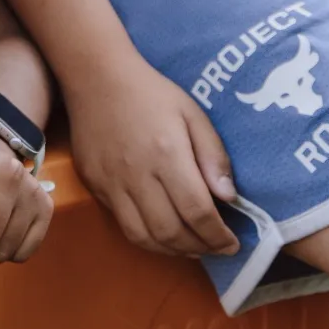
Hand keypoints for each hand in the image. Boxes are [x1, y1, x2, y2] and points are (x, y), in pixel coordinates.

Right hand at [67, 59, 238, 257]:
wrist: (96, 78)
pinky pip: (123, 224)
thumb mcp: (193, 114)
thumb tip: (228, 197)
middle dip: (200, 248)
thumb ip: (213, 156)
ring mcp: (112, 183)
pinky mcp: (95, 186)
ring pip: (143, 237)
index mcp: (167, 154)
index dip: (218, 236)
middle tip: (217, 247)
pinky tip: (164, 234)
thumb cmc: (151, 93)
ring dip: (173, 251)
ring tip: (193, 247)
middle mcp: (137, 174)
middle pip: (171, 232)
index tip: (233, 244)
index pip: (197, 211)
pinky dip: (148, 239)